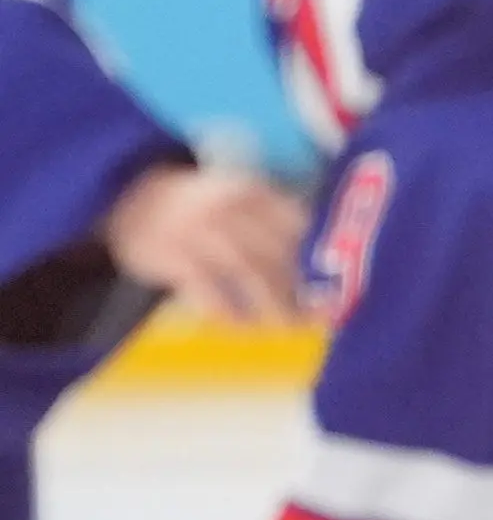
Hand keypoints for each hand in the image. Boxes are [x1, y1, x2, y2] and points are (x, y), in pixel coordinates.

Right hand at [100, 162, 306, 323]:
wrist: (126, 197)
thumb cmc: (200, 208)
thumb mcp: (238, 198)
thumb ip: (276, 223)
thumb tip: (325, 270)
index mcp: (252, 192)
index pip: (299, 224)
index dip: (322, 257)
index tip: (339, 284)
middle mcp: (228, 209)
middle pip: (278, 254)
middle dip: (303, 290)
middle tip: (320, 316)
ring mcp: (197, 232)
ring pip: (250, 275)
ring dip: (274, 308)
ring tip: (288, 327)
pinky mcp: (171, 257)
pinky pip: (210, 294)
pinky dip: (230, 315)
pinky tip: (242, 325)